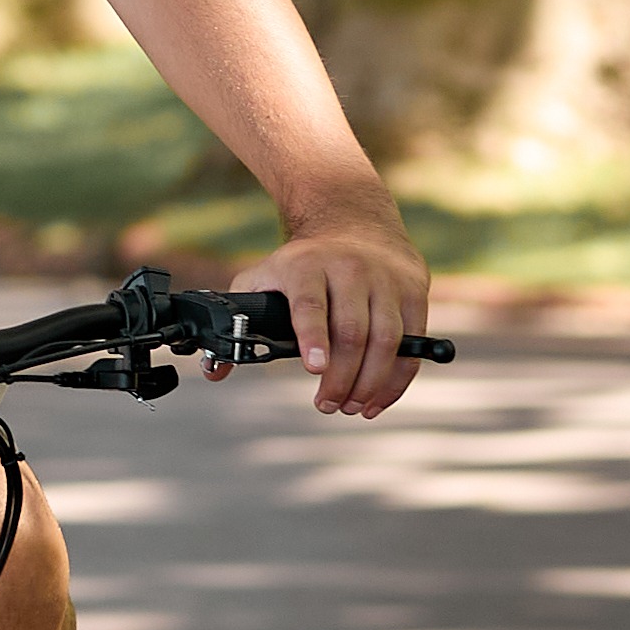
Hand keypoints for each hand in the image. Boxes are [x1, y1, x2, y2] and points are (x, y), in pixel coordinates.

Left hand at [235, 201, 431, 415]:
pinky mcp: (413, 292)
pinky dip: (397, 378)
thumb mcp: (262, 278)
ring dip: (370, 383)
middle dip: (341, 378)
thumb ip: (237, 321)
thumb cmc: (302, 264)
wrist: (354, 222)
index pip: (311, 304)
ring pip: (387, 339)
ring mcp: (386, 279)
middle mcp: (350, 269)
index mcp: (306, 266)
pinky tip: (377, 400)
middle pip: (352, 331)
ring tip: (351, 407)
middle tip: (327, 405)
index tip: (314, 368)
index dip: (313, 337)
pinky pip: (413, 343)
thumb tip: (215, 370)